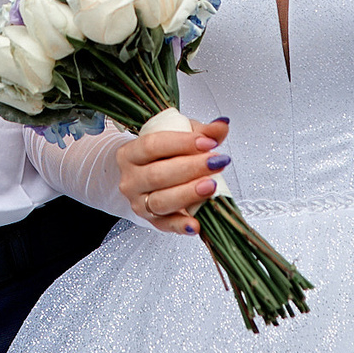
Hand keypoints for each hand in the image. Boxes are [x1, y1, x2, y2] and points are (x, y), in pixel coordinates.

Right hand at [117, 116, 232, 235]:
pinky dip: (181, 226)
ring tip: (211, 186)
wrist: (143, 178)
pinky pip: (166, 225)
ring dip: (188, 194)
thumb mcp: (177, 136)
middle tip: (216, 162)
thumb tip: (222, 126)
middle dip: (191, 168)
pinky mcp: (152, 221)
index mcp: (131, 153)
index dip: (181, 143)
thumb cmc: (160, 156)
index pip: (152, 145)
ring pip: (161, 201)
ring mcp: (139, 202)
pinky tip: (196, 223)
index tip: (208, 142)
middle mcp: (131, 179)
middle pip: (158, 175)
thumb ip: (201, 132)